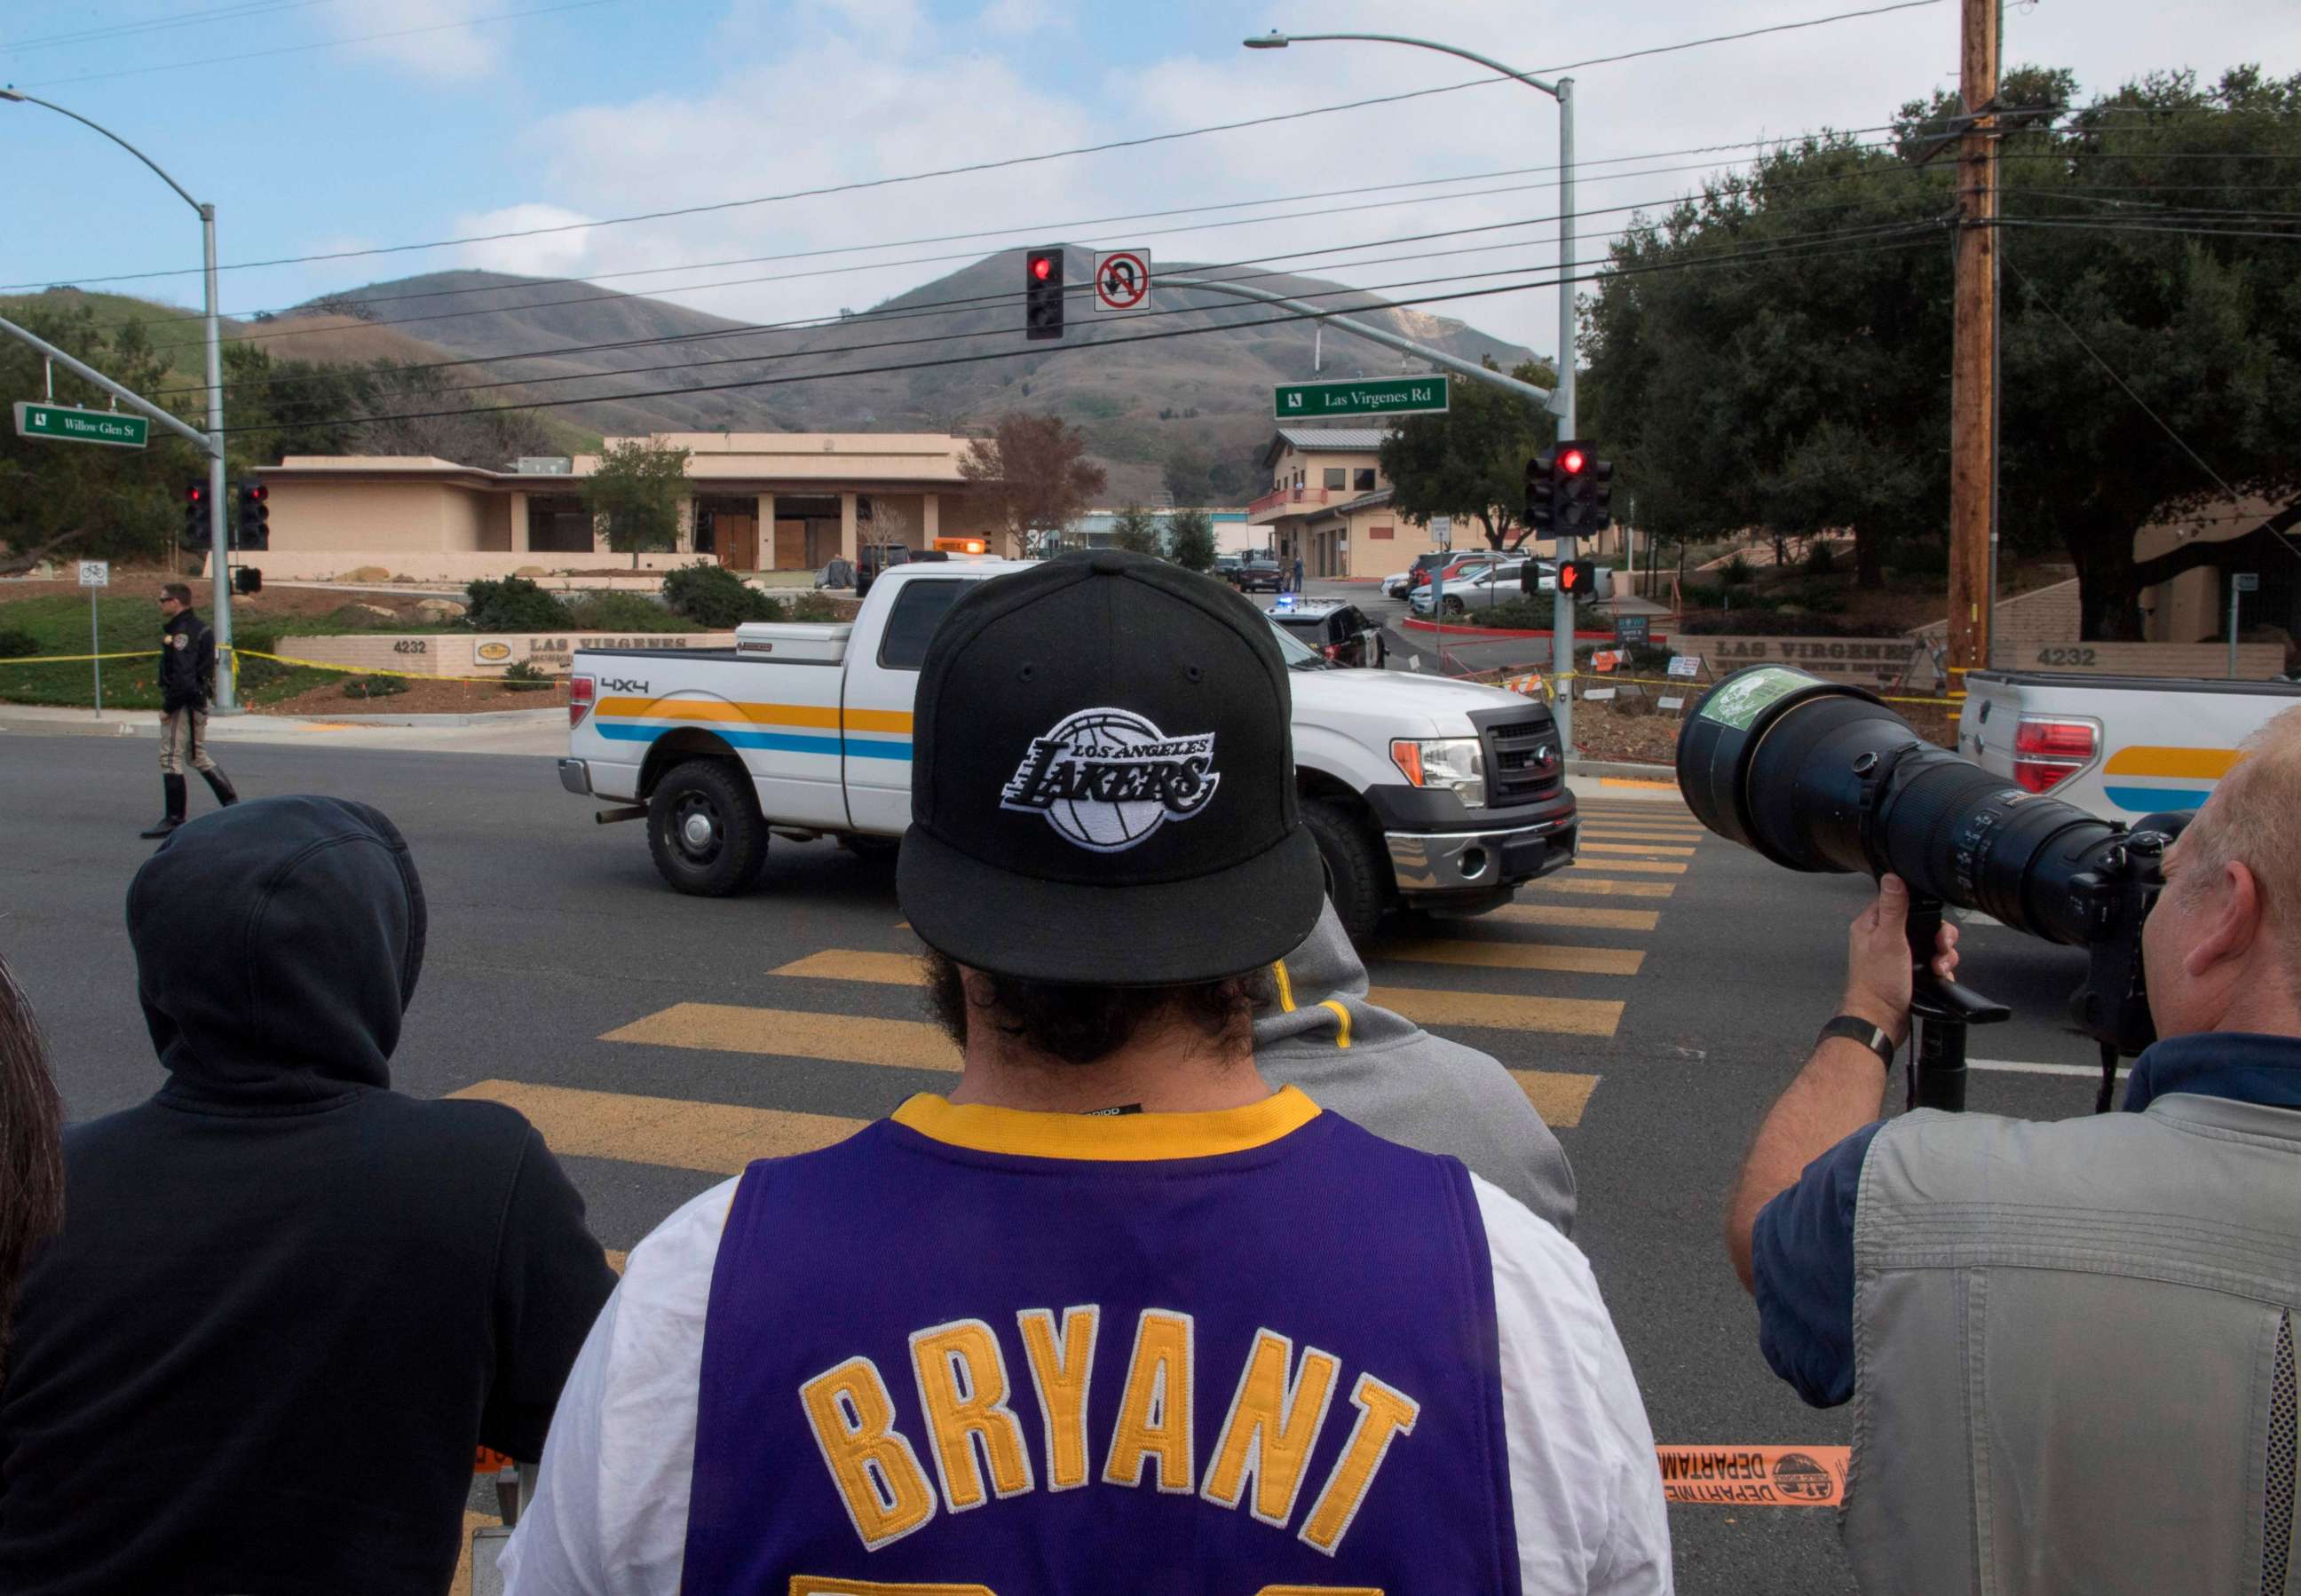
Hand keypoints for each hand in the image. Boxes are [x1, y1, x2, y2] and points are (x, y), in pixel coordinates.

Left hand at [1841, 874, 1958, 1043]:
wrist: (1881, 1020)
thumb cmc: (1877, 983)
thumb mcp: (1888, 939)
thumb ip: (1893, 907)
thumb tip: (1892, 877)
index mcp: (1871, 925)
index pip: (1899, 901)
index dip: (1920, 907)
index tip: (1931, 919)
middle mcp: (1883, 938)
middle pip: (1922, 923)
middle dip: (1938, 935)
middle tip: (1941, 947)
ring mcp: (1897, 956)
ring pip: (1931, 943)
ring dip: (1943, 953)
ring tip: (1940, 966)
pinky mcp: (1909, 972)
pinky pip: (1933, 962)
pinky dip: (1942, 967)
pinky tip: (1941, 975)